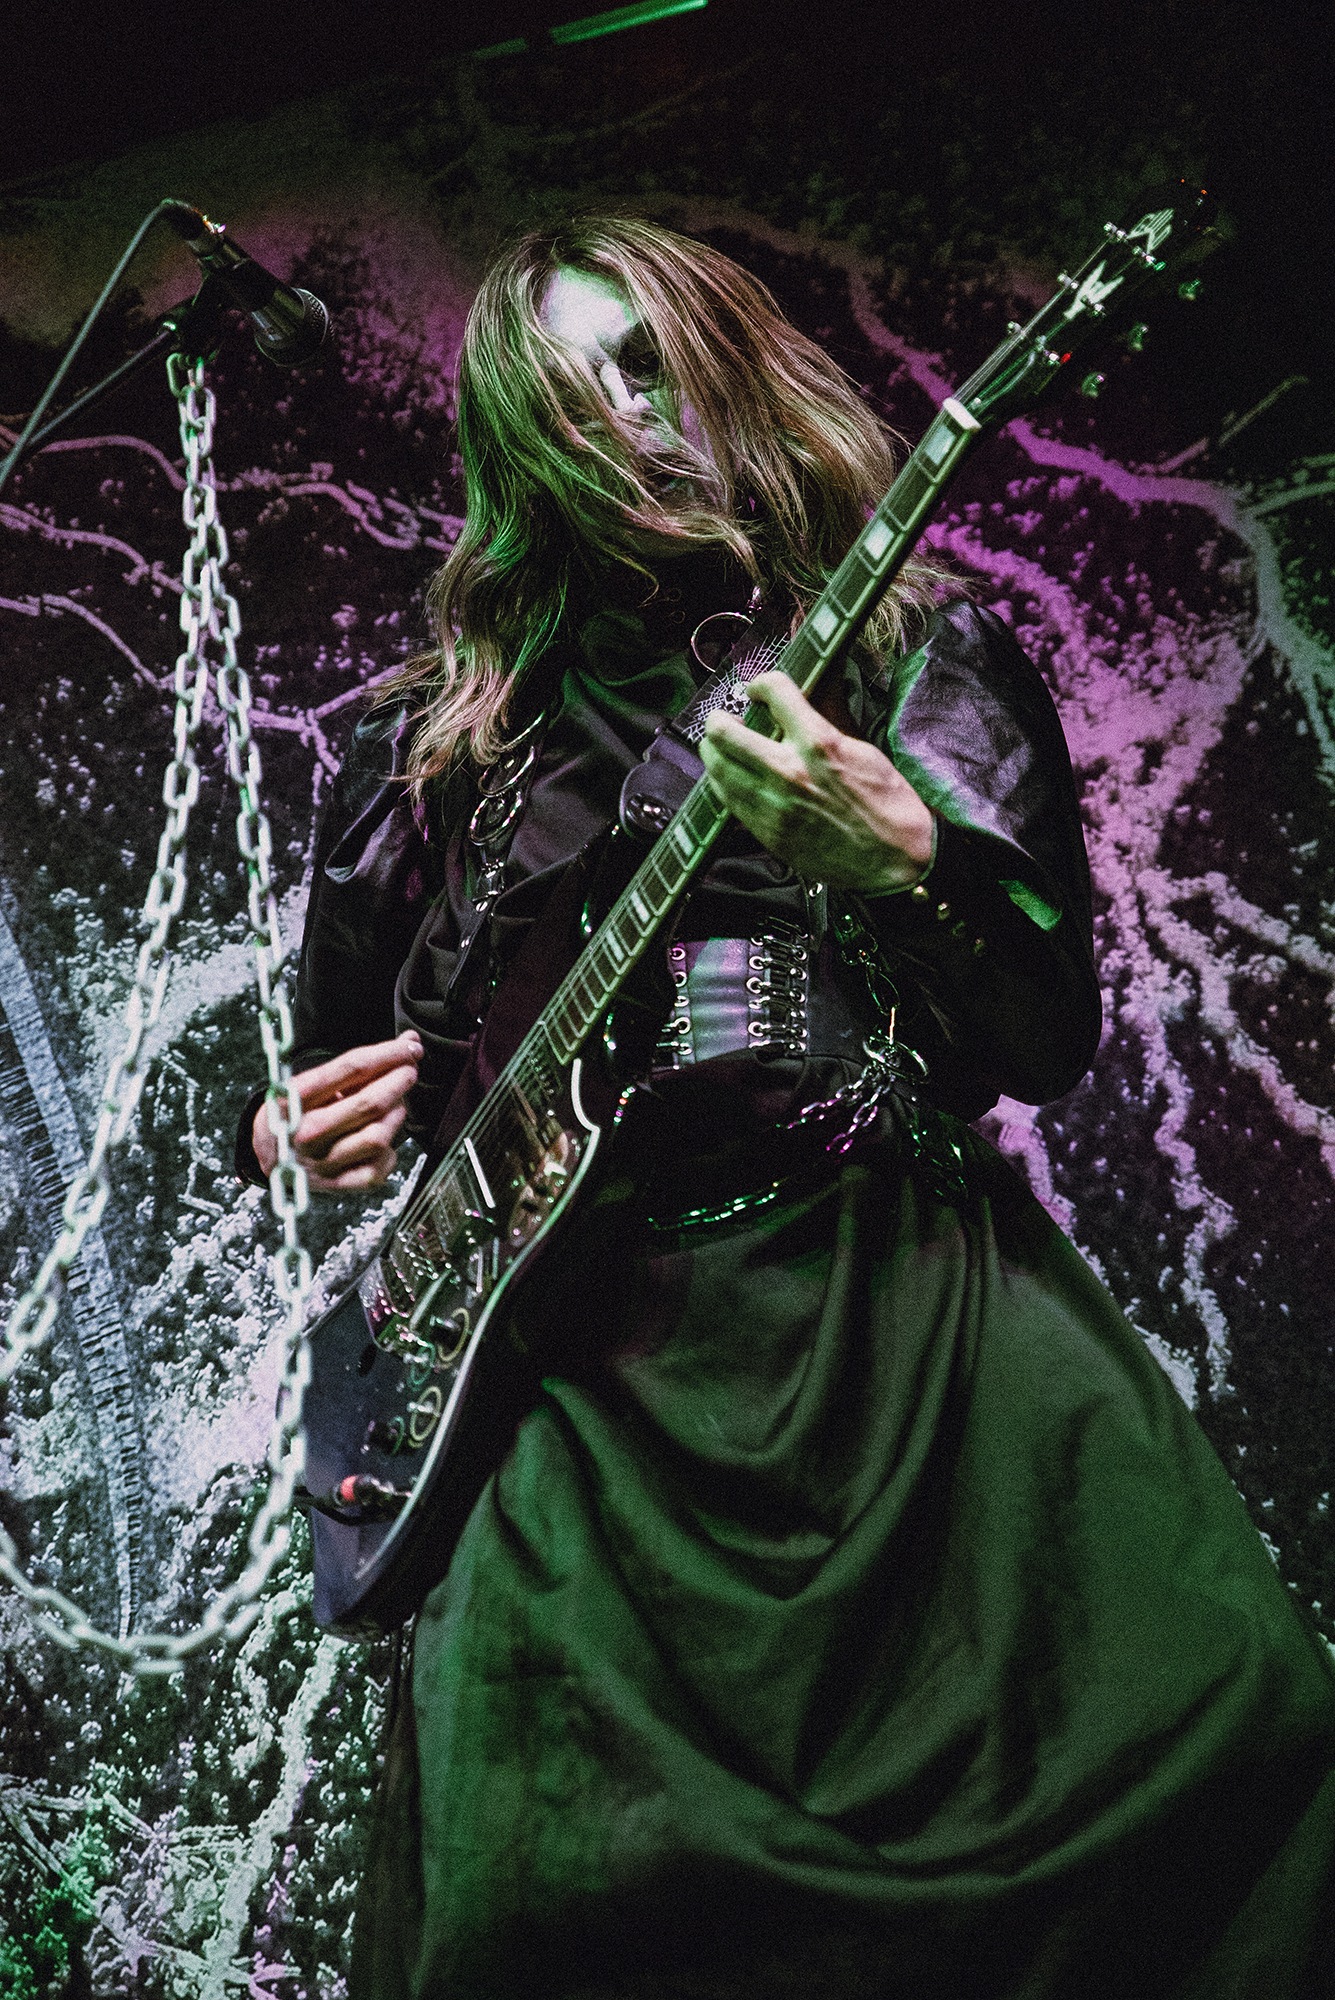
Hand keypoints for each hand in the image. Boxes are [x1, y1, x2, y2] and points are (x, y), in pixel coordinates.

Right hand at [251, 1031, 422, 1193]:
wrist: (267, 1154)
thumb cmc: (297, 1111)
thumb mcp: (310, 1082)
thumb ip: (357, 1065)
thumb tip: (409, 1043)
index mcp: (296, 1097)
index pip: (352, 1068)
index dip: (389, 1054)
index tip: (409, 1047)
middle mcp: (307, 1131)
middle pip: (369, 1103)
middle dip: (399, 1080)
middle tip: (409, 1070)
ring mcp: (322, 1161)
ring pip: (378, 1135)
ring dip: (396, 1114)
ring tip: (396, 1104)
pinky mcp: (337, 1184)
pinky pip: (379, 1166)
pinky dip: (389, 1151)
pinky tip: (383, 1138)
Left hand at [699, 672, 934, 892]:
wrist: (894, 860)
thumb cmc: (888, 805)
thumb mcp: (863, 750)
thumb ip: (824, 723)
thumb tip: (801, 702)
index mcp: (819, 742)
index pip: (774, 692)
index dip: (762, 683)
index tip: (759, 689)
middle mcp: (788, 771)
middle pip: (723, 732)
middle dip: (721, 719)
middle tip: (727, 720)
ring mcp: (772, 804)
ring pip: (715, 766)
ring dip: (716, 751)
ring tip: (725, 748)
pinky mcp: (766, 831)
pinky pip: (727, 798)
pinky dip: (725, 782)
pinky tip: (736, 778)